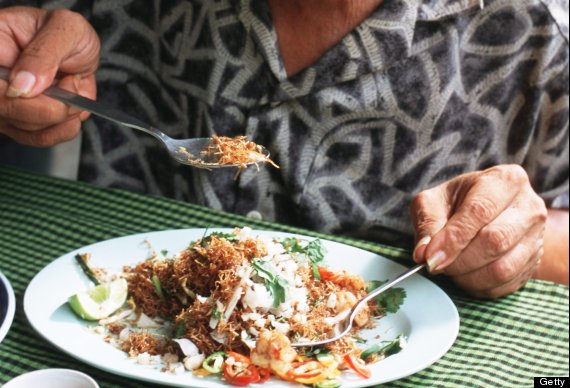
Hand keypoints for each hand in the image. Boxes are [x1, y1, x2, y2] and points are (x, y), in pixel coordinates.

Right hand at [0, 6, 99, 146]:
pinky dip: (63, 129)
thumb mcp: (65, 29)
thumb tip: (23, 86)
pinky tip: (73, 111)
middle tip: (72, 83)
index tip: (48, 83)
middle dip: (51, 106)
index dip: (18, 93)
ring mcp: (4, 103)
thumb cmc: (67, 34)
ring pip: (24, 128)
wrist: (78, 49)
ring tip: (72, 87)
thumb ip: (44, 54)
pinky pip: (38, 138)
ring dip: (61, 116)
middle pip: (6, 109)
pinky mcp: (20, 122)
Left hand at [411, 165, 546, 298]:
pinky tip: (466, 277)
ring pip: (503, 267)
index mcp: (505, 180)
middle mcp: (529, 206)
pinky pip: (507, 284)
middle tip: (436, 265)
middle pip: (494, 241)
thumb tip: (423, 254)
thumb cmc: (457, 204)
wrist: (488, 214)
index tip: (430, 257)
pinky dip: (481, 287)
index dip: (452, 239)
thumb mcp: (434, 202)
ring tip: (450, 270)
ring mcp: (537, 236)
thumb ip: (427, 224)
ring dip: (469, 277)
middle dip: (459, 260)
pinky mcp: (536, 262)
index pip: (479, 211)